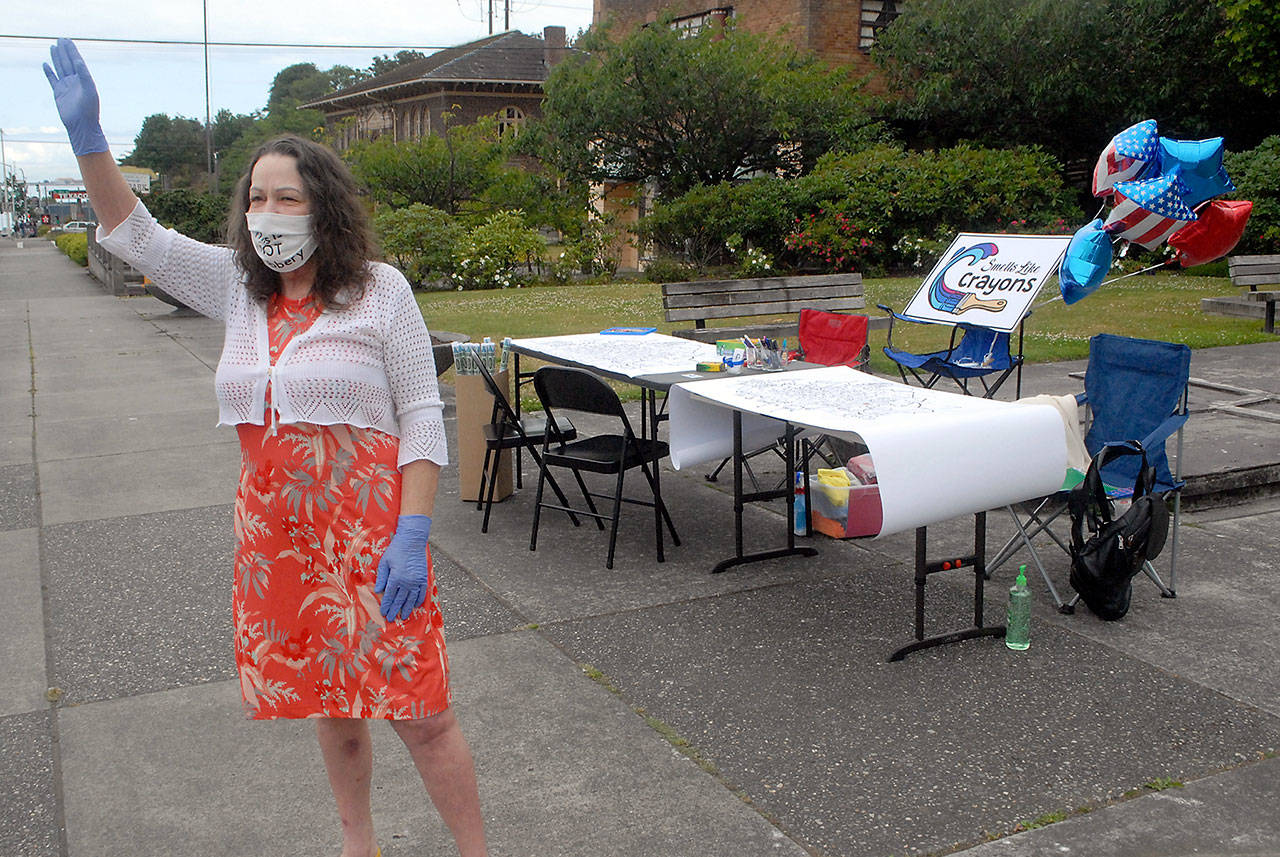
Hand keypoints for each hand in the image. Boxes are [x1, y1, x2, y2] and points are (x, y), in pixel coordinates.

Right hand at [43, 38, 108, 156]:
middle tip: (61, 39)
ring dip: (56, 58)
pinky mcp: (58, 94)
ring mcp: (66, 87)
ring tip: (53, 47)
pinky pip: (52, 80)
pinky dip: (49, 72)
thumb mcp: (89, 90)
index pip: (77, 61)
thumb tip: (78, 61)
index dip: (72, 50)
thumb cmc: (90, 110)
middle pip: (68, 62)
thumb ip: (84, 75)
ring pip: (60, 69)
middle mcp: (75, 82)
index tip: (67, 40)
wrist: (82, 126)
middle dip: (64, 51)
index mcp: (84, 80)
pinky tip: (45, 64)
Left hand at [374, 515, 431, 621]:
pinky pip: (422, 593)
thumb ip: (381, 577)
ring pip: (411, 599)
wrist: (412, 541)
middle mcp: (407, 582)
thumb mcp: (384, 562)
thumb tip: (378, 591)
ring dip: (407, 609)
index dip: (386, 606)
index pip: (389, 596)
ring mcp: (417, 581)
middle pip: (400, 600)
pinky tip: (416, 605)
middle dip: (395, 610)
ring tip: (404, 617)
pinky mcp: (424, 578)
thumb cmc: (396, 550)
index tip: (383, 614)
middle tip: (392, 619)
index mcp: (395, 578)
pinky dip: (419, 600)